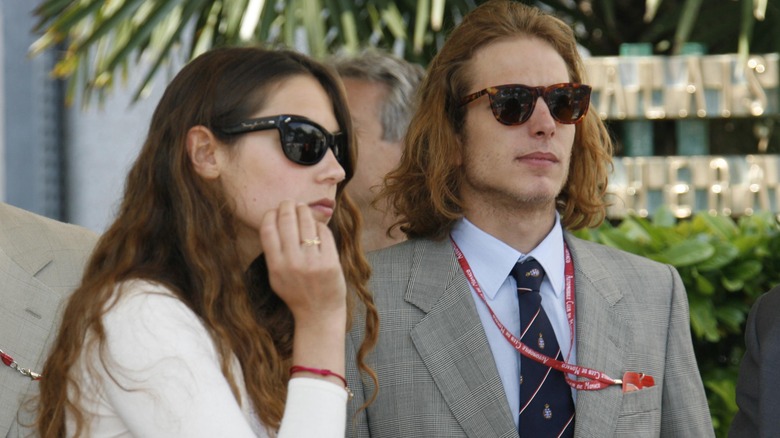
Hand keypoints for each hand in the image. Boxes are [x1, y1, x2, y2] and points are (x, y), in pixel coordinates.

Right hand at [259, 200, 346, 327]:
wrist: (319, 314)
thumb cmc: (297, 293)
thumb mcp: (277, 277)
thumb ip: (274, 253)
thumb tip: (274, 220)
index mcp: (276, 266)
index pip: (268, 229)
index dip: (270, 214)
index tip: (274, 210)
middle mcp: (292, 263)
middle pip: (287, 221)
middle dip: (287, 206)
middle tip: (289, 202)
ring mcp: (312, 262)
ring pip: (307, 223)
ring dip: (304, 210)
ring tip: (303, 208)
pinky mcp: (330, 262)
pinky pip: (323, 233)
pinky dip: (319, 225)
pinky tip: (317, 225)